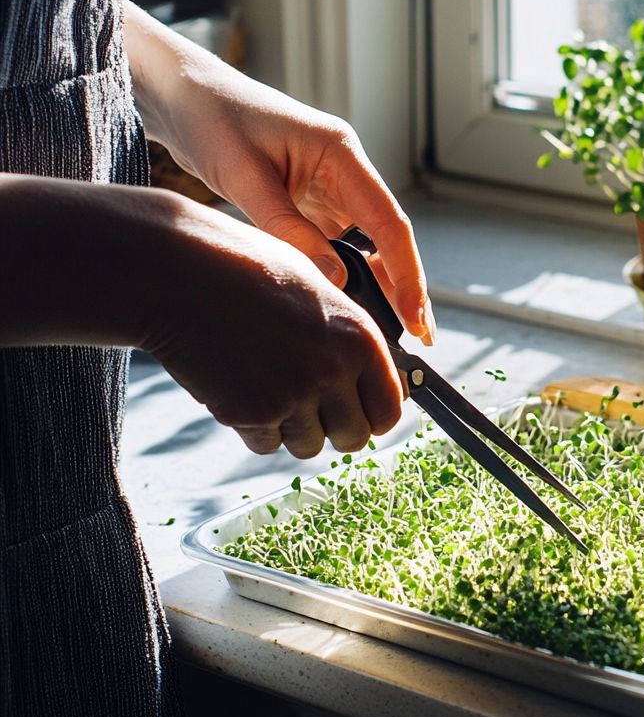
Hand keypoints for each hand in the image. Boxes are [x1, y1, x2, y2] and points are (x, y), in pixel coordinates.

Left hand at [125, 2, 435, 344]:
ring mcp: (328, 185)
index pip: (389, 222)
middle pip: (387, 236)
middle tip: (417, 336)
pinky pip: (335, 242)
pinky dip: (343, 272)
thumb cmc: (210, 120)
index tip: (415, 315)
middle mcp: (344, 170)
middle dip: (403, 285)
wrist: (178, 93)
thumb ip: (291, 231)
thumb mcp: (247, 179)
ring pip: (364, 243)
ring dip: (374, 282)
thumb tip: (337, 282)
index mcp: (341, 155)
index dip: (407, 272)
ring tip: (384, 329)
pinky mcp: (307, 199)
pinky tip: (343, 302)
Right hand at [143, 192, 404, 456]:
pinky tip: (239, 386)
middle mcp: (334, 370)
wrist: (179, 272)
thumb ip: (348, 337)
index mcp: (360, 337)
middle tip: (310, 409)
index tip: (359, 413)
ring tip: (268, 385)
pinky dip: (254, 427)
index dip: (374, 416)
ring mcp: (292, 395)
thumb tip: (372, 376)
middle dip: (334, 430)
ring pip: (309, 446)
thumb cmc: (246, 270)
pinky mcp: (250, 413)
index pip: (390, 409)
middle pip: (354, 438)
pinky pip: (266, 444)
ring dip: (292, 429)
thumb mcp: (316, 289)